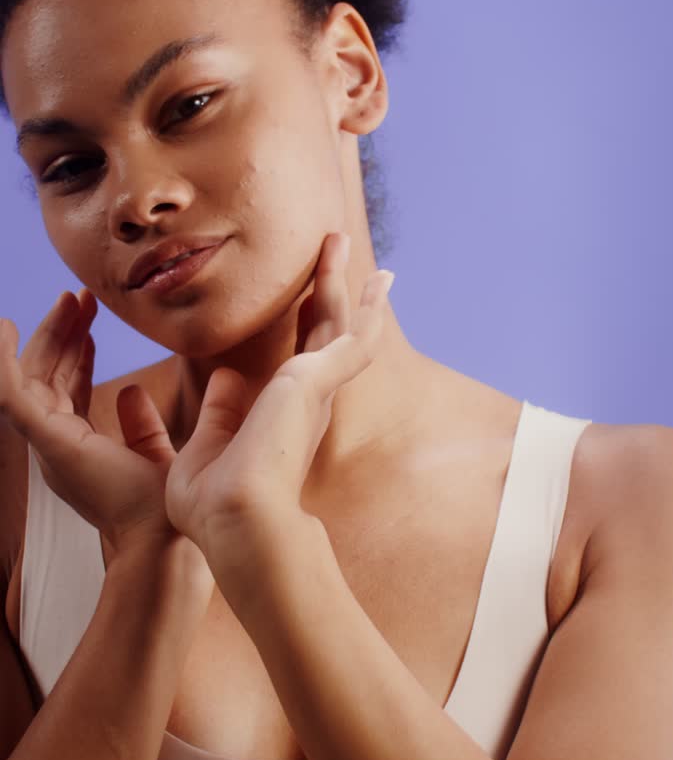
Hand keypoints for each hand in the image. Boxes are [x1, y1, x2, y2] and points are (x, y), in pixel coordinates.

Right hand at [0, 290, 211, 595]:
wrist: (163, 540)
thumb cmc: (164, 510)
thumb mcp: (154, 454)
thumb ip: (141, 426)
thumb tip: (132, 390)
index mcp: (79, 449)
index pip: (65, 389)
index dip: (74, 351)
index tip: (89, 318)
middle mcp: (57, 446)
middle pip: (47, 377)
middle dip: (61, 334)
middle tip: (80, 298)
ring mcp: (48, 444)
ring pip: (33, 377)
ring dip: (50, 335)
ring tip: (72, 300)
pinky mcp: (47, 440)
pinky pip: (10, 392)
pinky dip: (1, 361)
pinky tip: (3, 328)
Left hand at [162, 233, 394, 583]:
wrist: (235, 520)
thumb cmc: (215, 507)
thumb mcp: (206, 451)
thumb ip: (221, 415)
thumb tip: (226, 379)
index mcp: (283, 418)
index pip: (301, 358)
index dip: (307, 323)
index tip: (312, 295)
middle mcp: (307, 402)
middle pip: (324, 330)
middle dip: (328, 288)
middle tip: (336, 247)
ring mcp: (316, 391)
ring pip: (337, 322)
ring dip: (341, 280)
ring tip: (342, 239)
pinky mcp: (319, 379)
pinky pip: (354, 335)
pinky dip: (369, 309)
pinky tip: (378, 282)